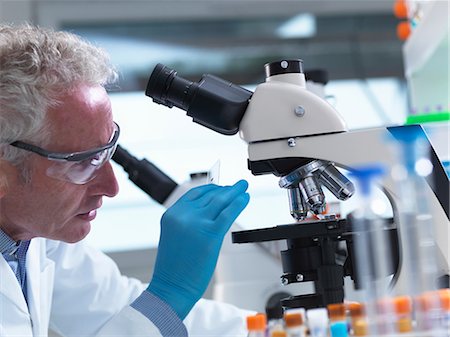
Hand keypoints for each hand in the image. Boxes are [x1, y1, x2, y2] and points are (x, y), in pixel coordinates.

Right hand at [147, 180, 249, 318]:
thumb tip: (213, 210)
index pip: (195, 193)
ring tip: (243, 188)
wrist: (171, 287)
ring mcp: (196, 223)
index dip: (212, 188)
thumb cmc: (174, 268)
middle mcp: (183, 215)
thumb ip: (190, 220)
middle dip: (226, 189)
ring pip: (220, 201)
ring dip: (235, 192)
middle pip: (210, 195)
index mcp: (171, 214)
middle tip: (237, 186)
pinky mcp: (210, 233)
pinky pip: (228, 212)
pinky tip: (245, 199)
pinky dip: (239, 203)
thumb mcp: (176, 236)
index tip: (222, 187)